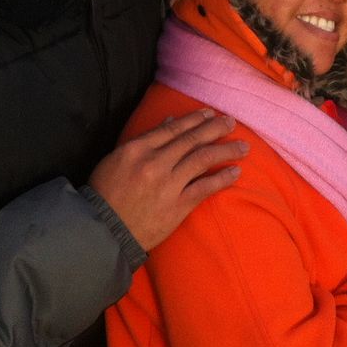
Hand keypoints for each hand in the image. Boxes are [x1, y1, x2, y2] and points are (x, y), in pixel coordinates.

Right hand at [89, 108, 246, 251]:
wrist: (103, 232)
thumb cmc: (106, 194)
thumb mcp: (118, 159)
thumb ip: (146, 139)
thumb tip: (170, 119)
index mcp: (137, 149)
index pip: (173, 128)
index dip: (195, 119)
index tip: (210, 113)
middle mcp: (154, 163)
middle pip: (192, 139)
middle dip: (215, 128)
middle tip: (231, 122)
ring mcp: (167, 185)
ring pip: (203, 159)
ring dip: (226, 150)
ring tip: (243, 147)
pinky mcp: (177, 206)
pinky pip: (205, 188)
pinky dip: (222, 178)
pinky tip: (236, 172)